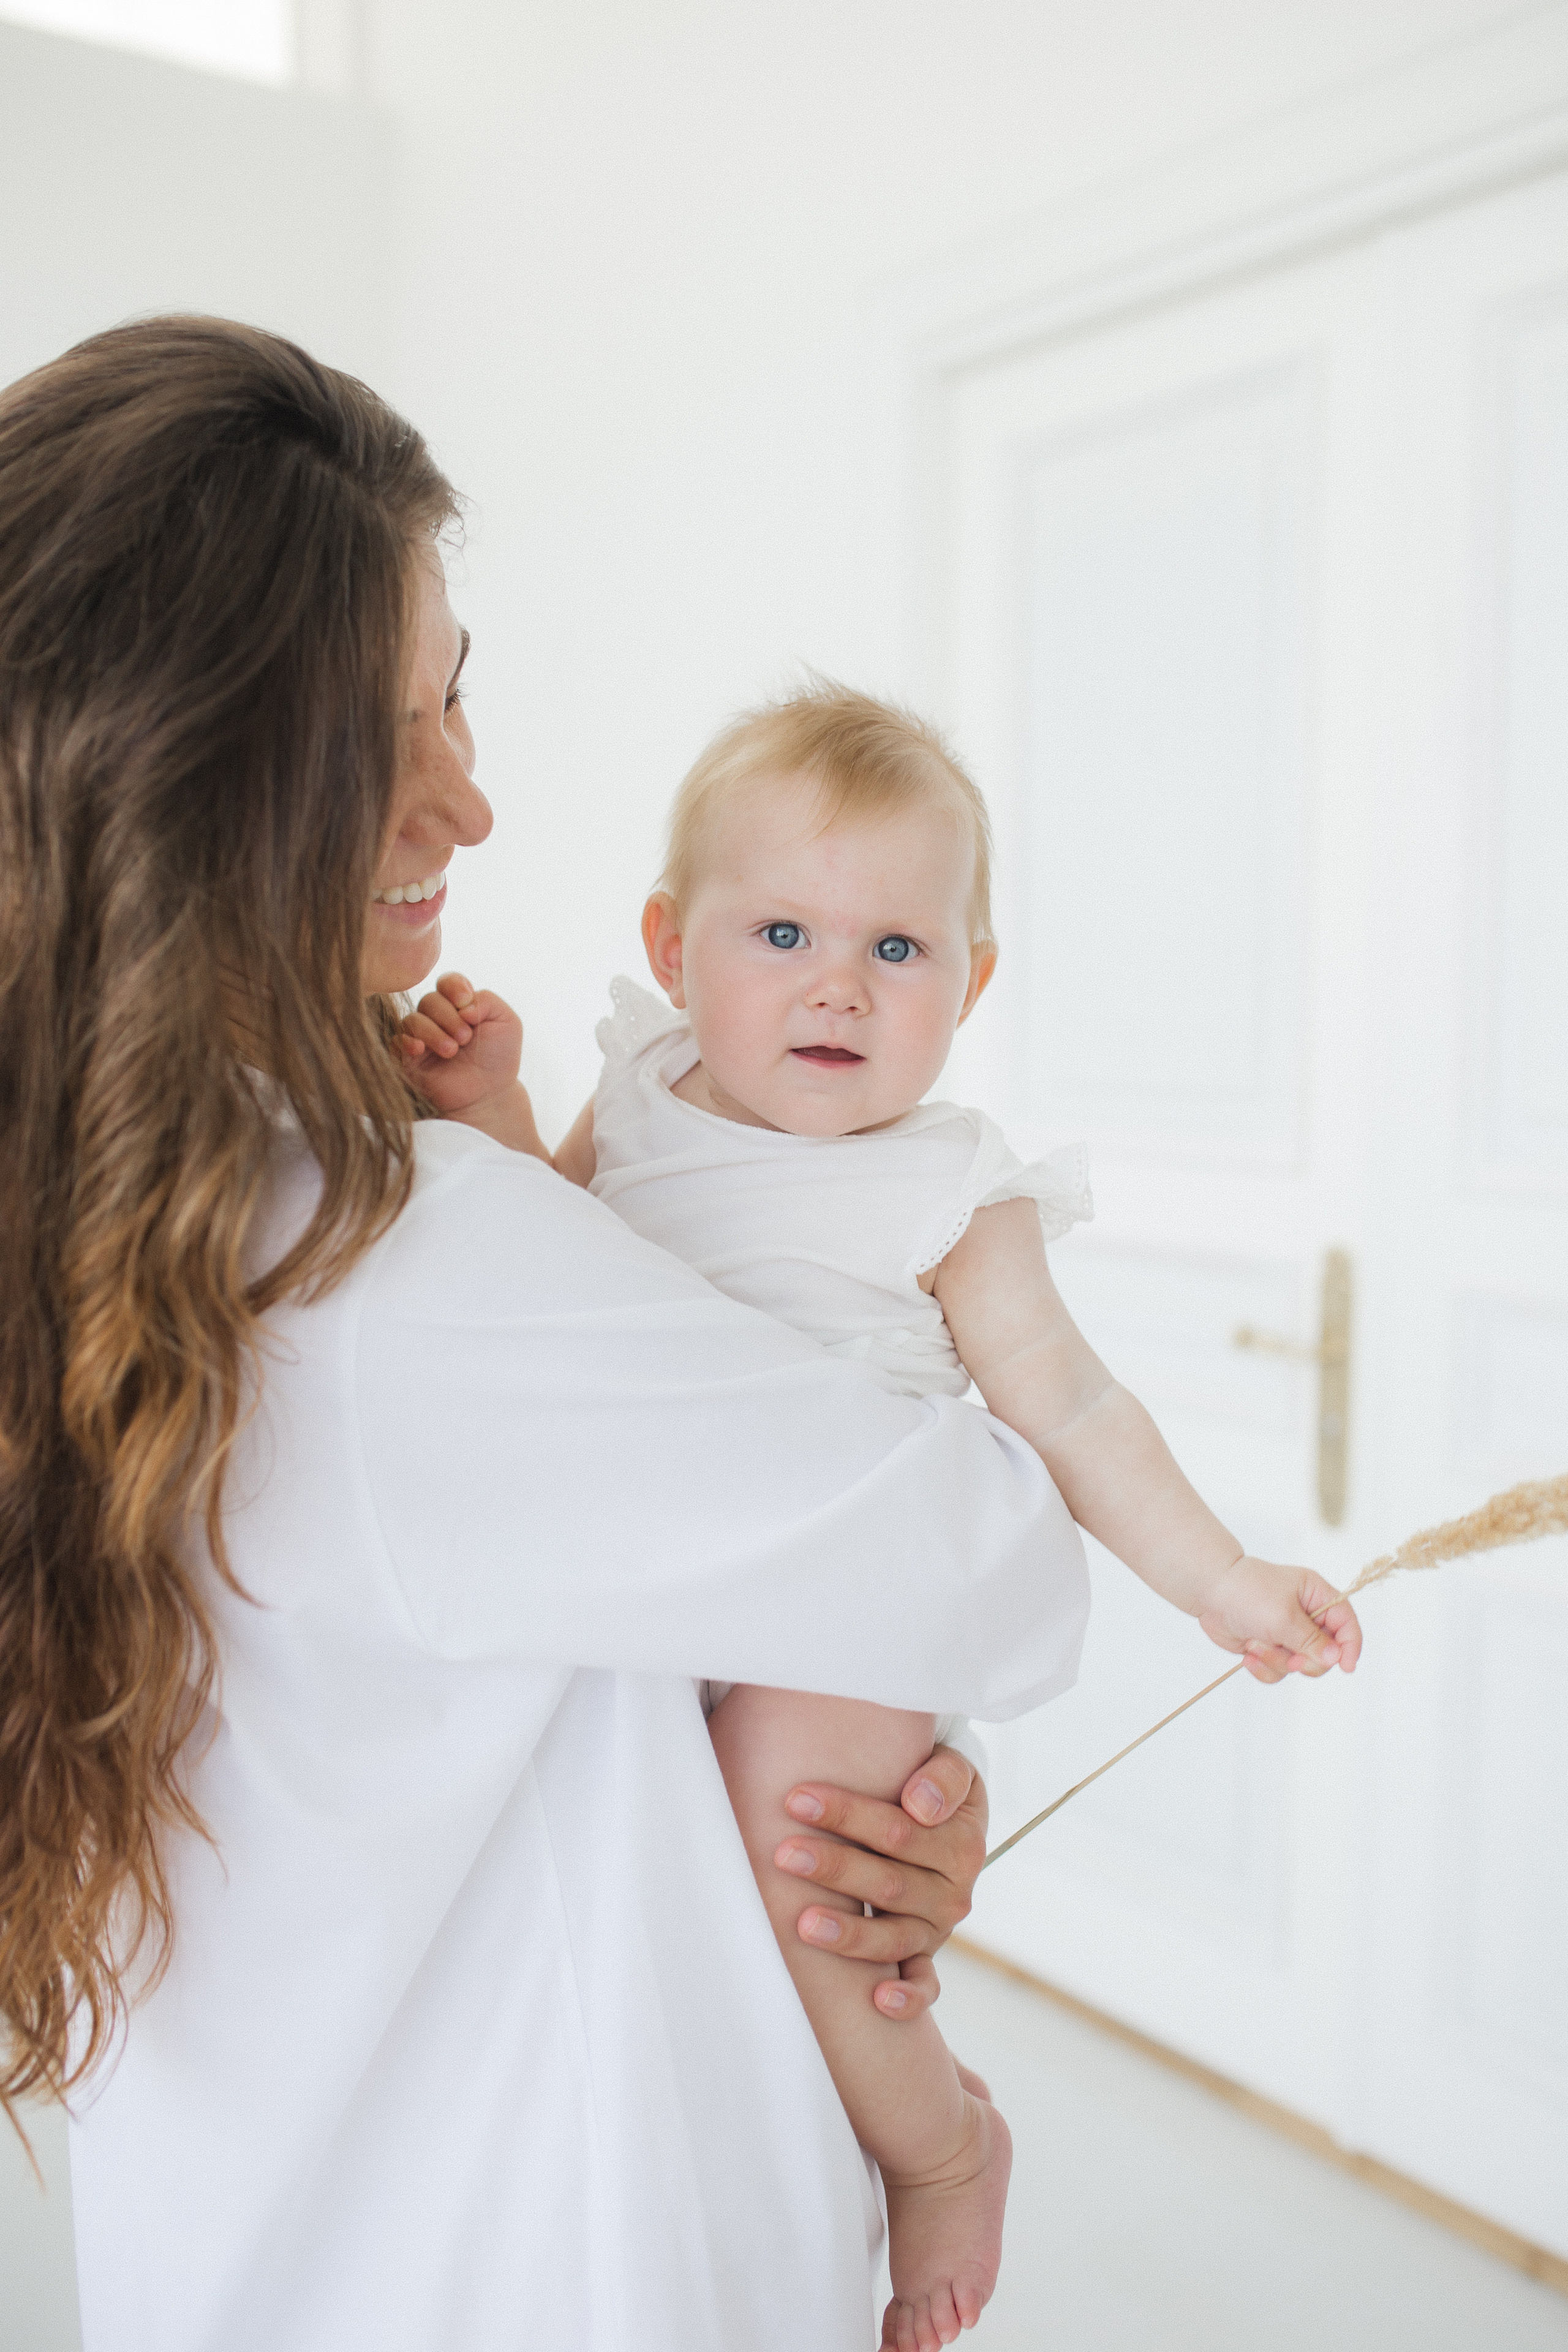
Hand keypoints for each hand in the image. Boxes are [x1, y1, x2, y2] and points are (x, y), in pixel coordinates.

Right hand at [398, 972, 521, 1117]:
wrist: (489, 1094)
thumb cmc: (498, 1058)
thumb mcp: (507, 1023)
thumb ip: (487, 1001)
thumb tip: (462, 1004)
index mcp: (459, 1004)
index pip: (447, 982)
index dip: (453, 986)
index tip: (465, 1002)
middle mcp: (437, 1017)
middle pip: (429, 1000)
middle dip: (448, 1016)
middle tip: (466, 1038)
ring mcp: (421, 1037)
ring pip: (412, 1020)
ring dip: (433, 1032)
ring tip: (452, 1051)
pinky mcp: (408, 1058)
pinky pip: (396, 1041)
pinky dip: (407, 1041)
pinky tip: (421, 1050)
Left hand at [773, 1745, 986, 2020]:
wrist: (948, 1820)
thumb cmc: (933, 1788)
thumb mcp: (954, 1769)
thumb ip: (944, 1777)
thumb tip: (920, 1805)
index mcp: (960, 1845)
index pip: (898, 1831)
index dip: (848, 1814)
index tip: (797, 1799)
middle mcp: (952, 1893)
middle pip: (888, 1883)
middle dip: (834, 1868)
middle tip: (783, 1854)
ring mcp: (937, 1930)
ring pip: (893, 1937)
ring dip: (849, 1933)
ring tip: (802, 1922)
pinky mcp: (926, 1957)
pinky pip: (924, 1985)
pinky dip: (908, 1997)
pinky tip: (878, 2000)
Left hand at [1197, 1554, 1362, 1682]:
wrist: (1208, 1593)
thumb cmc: (1247, 1593)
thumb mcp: (1283, 1616)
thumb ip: (1311, 1640)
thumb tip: (1336, 1658)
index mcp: (1316, 1595)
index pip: (1347, 1622)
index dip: (1350, 1645)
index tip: (1346, 1667)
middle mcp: (1306, 1615)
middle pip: (1326, 1653)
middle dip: (1306, 1660)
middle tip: (1290, 1658)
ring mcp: (1287, 1633)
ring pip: (1300, 1665)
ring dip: (1278, 1661)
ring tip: (1256, 1644)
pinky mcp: (1270, 1647)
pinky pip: (1279, 1671)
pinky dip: (1264, 1667)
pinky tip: (1248, 1653)